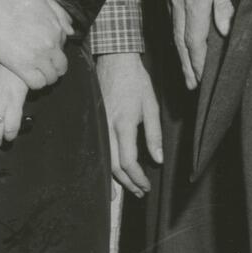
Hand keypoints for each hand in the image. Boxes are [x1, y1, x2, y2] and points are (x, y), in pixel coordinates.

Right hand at [0, 0, 72, 90]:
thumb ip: (59, 12)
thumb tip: (70, 30)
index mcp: (55, 28)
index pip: (63, 45)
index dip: (55, 47)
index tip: (45, 48)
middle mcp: (50, 45)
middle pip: (61, 65)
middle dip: (55, 67)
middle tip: (45, 66)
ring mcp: (37, 57)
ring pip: (51, 77)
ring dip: (47, 77)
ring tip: (37, 74)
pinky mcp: (22, 67)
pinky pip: (37, 83)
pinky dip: (36, 83)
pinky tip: (29, 78)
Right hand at [96, 52, 162, 195]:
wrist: (114, 60)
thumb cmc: (135, 81)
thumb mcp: (151, 106)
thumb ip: (154, 134)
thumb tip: (157, 158)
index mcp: (124, 124)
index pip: (128, 161)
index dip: (137, 178)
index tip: (146, 185)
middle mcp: (107, 127)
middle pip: (114, 166)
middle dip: (127, 183)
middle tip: (139, 192)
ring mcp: (98, 124)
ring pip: (104, 160)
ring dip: (115, 178)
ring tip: (125, 189)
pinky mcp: (94, 121)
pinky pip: (98, 149)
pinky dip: (105, 165)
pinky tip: (109, 172)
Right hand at [161, 0, 232, 89]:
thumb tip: (225, 29)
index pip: (193, 38)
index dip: (197, 61)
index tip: (201, 79)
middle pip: (180, 38)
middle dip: (186, 63)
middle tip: (190, 85)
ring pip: (174, 26)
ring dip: (180, 50)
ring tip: (186, 67)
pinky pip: (171, 12)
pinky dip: (177, 30)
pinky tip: (181, 35)